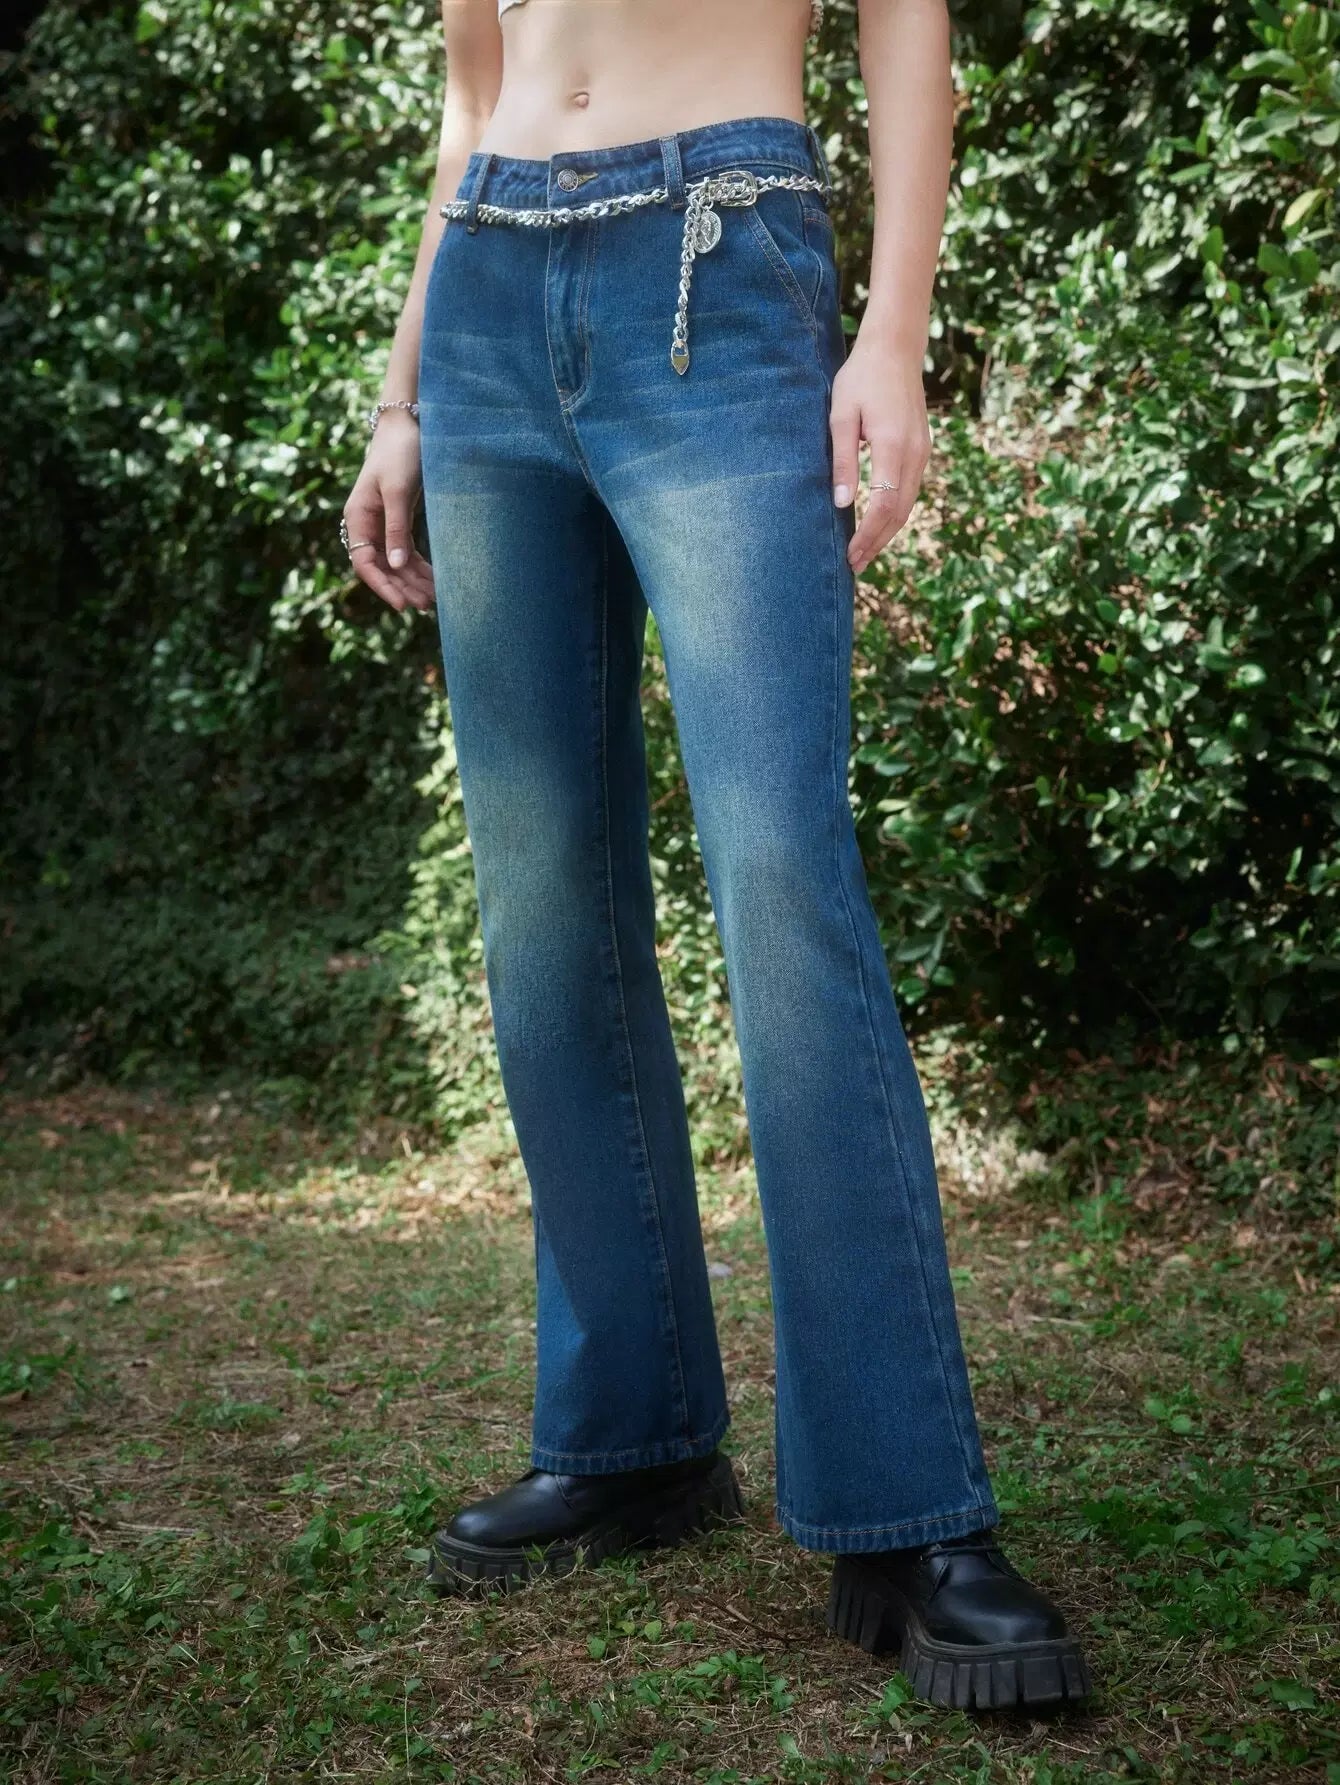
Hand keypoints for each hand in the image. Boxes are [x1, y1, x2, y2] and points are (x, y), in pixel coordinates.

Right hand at [341, 412, 435, 613]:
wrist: (409, 425)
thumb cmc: (400, 453)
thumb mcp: (398, 492)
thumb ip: (396, 528)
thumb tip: (396, 566)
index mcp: (358, 517)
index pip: (363, 562)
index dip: (382, 586)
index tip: (402, 604)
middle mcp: (366, 524)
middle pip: (381, 567)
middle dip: (402, 587)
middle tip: (426, 605)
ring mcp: (382, 523)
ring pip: (395, 562)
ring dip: (412, 581)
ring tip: (434, 599)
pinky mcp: (399, 520)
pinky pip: (406, 551)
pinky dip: (419, 566)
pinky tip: (434, 580)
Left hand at [829, 336, 932, 576]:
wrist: (895, 348)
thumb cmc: (862, 377)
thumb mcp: (841, 416)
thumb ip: (843, 461)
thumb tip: (842, 504)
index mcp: (892, 446)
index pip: (884, 506)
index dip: (868, 536)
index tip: (850, 556)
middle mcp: (913, 453)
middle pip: (900, 513)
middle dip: (877, 543)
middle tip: (854, 565)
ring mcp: (922, 452)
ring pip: (908, 505)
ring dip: (887, 532)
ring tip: (864, 551)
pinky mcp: (922, 449)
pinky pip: (910, 490)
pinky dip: (895, 513)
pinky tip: (878, 523)